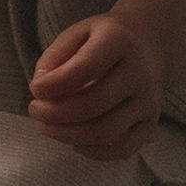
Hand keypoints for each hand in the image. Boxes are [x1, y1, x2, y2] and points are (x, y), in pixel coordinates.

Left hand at [29, 11, 163, 162]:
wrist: (149, 43)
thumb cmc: (103, 39)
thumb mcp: (75, 34)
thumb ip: (54, 57)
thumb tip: (40, 90)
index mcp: (119, 42)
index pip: (87, 67)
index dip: (56, 83)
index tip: (34, 89)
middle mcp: (140, 74)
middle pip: (95, 104)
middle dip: (56, 113)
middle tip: (35, 110)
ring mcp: (149, 102)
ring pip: (107, 131)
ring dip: (69, 135)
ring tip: (49, 127)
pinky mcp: (151, 124)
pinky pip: (124, 148)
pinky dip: (94, 152)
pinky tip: (74, 142)